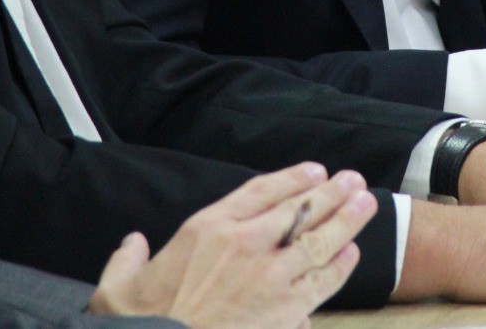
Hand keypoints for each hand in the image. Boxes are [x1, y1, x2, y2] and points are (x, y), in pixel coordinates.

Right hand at [88, 162, 375, 328]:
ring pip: (319, 239)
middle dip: (330, 192)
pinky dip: (340, 266)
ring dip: (347, 220)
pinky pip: (323, 281)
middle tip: (353, 180)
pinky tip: (351, 253)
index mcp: (208, 228)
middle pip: (299, 209)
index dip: (291, 178)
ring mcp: (272, 276)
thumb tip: (132, 244)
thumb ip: (128, 259)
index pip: (260, 190)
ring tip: (366, 203)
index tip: (313, 170)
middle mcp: (246, 244)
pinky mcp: (287, 309)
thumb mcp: (119, 287)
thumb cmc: (145, 323)